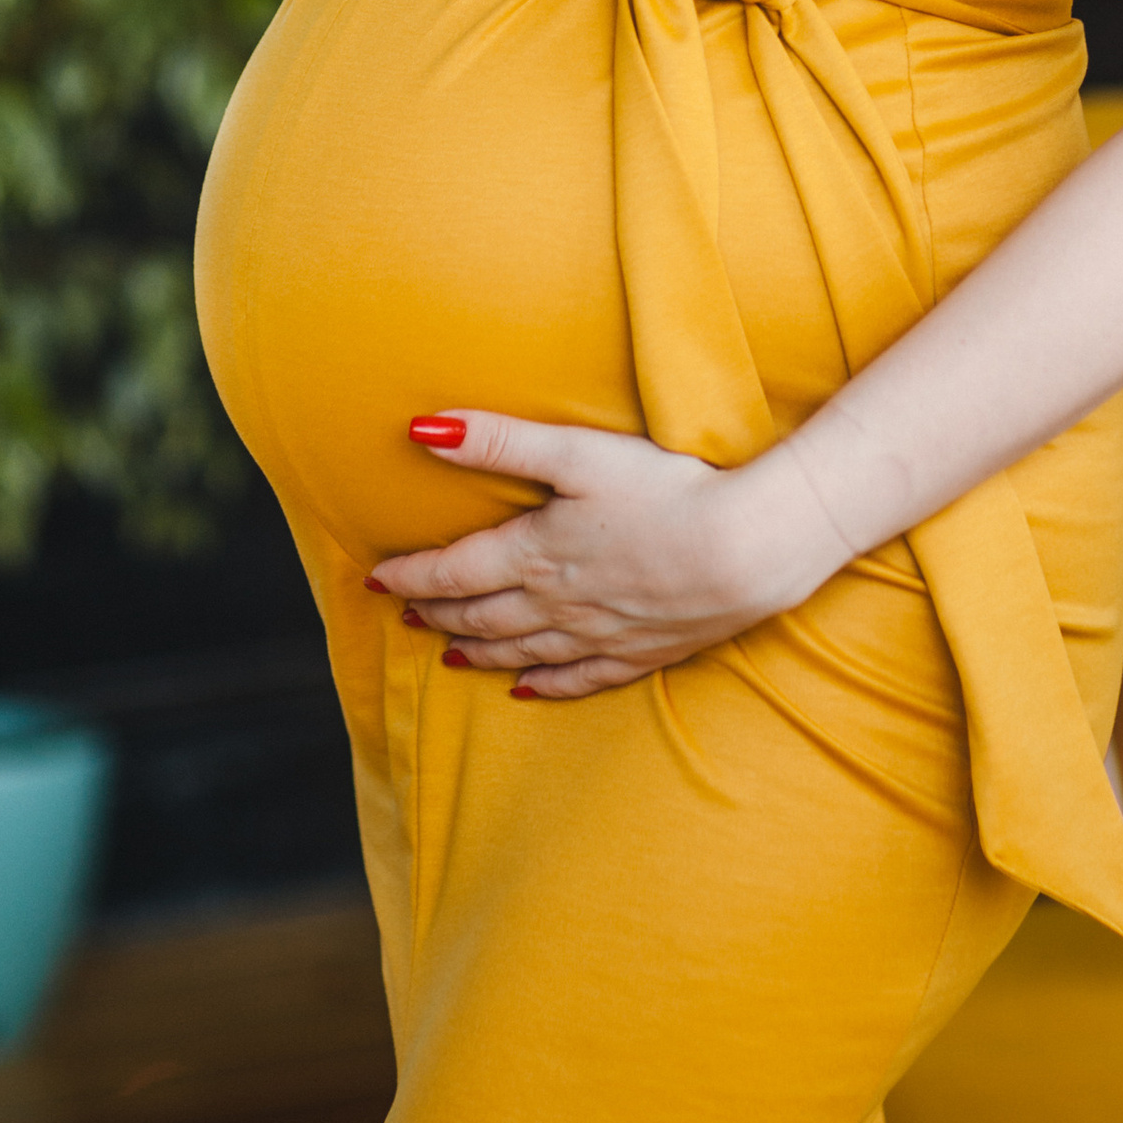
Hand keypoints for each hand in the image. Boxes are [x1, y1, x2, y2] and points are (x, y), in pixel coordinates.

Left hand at [366, 412, 852, 698]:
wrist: (746, 551)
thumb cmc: (665, 491)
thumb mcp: (577, 452)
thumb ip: (498, 442)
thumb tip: (420, 431)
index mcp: (535, 552)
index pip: (454, 571)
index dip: (411, 574)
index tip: (376, 577)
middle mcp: (557, 603)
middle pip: (481, 614)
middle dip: (437, 613)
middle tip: (404, 613)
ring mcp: (599, 634)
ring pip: (521, 650)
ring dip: (478, 649)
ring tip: (448, 650)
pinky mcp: (641, 652)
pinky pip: (578, 679)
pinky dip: (545, 686)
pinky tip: (526, 691)